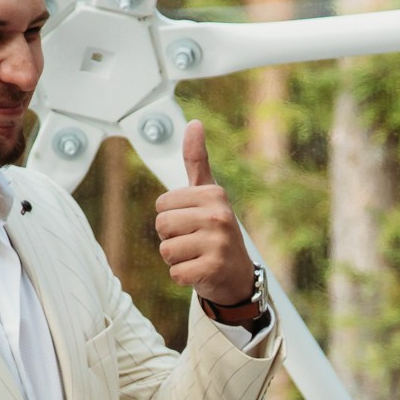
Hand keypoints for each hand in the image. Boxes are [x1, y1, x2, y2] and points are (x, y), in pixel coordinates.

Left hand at [153, 122, 250, 305]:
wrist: (237, 275)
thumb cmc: (216, 231)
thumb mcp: (208, 195)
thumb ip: (196, 160)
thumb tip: (194, 123)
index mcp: (214, 194)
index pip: (162, 205)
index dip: (171, 217)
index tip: (192, 223)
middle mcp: (218, 216)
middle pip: (162, 226)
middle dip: (171, 238)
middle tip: (194, 242)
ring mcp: (218, 244)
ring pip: (166, 250)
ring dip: (176, 258)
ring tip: (197, 256)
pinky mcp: (213, 269)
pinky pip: (175, 273)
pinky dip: (183, 276)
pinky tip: (200, 272)